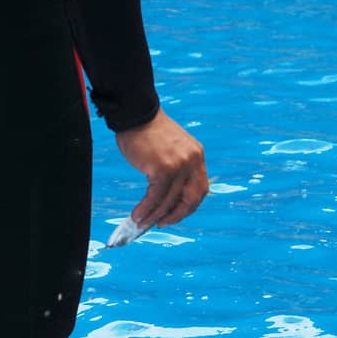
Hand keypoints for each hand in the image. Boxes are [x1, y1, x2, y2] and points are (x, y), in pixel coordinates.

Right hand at [115, 110, 207, 228]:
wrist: (136, 113)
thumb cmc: (148, 131)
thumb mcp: (173, 148)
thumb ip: (177, 168)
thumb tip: (168, 197)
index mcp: (197, 156)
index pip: (200, 189)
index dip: (189, 206)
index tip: (176, 214)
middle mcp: (192, 161)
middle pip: (190, 199)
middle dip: (176, 216)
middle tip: (162, 223)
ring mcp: (179, 166)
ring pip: (169, 200)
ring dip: (155, 215)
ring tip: (142, 222)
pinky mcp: (162, 169)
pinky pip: (155, 196)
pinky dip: (146, 208)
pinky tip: (137, 214)